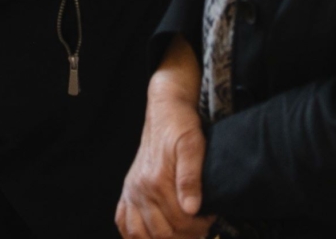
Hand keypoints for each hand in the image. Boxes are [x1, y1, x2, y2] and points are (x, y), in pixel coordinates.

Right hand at [118, 75, 213, 238]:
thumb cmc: (181, 125)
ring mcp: (131, 191)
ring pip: (140, 234)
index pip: (179, 222)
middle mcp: (140, 189)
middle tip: (201, 227)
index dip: (199, 226)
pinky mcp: (128, 190)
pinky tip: (149, 235)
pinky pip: (123, 222)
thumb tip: (192, 208)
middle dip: (184, 235)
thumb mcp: (193, 145)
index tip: (211, 217)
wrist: (164, 109)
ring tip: (181, 232)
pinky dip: (134, 234)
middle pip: (162, 233)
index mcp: (156, 181)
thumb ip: (191, 177)